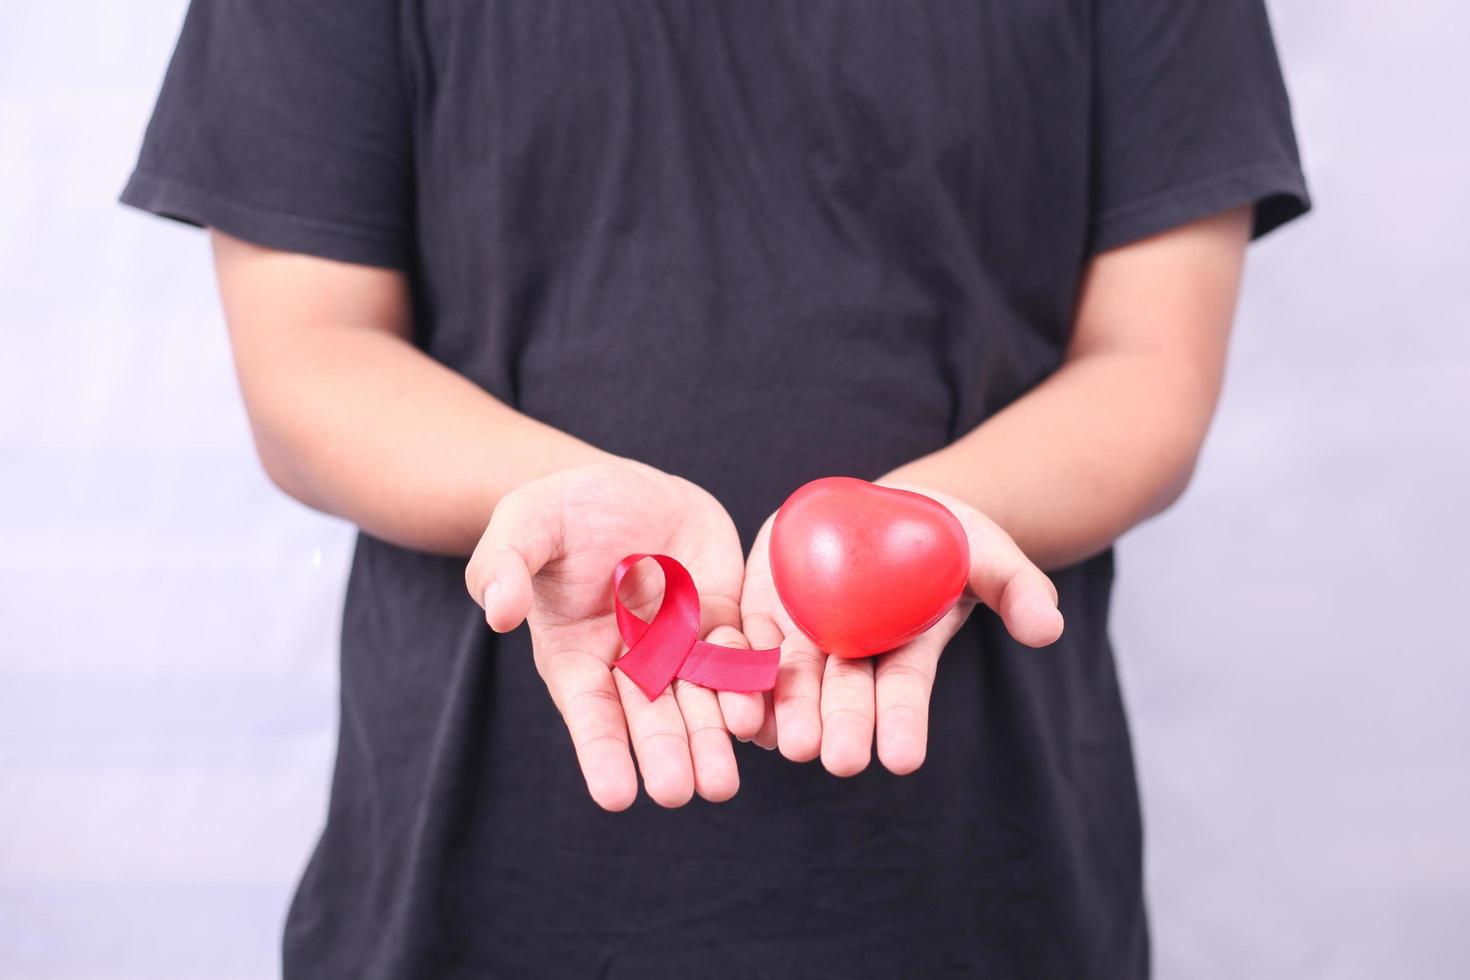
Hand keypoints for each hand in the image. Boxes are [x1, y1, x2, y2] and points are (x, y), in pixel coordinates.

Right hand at [465, 459, 749, 810]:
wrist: (625, 482)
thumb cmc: (562, 508)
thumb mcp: (526, 524)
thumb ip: (505, 566)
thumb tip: (497, 613)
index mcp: (577, 655)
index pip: (590, 711)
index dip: (602, 752)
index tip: (615, 797)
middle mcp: (632, 662)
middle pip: (652, 716)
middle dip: (666, 754)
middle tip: (680, 792)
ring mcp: (681, 644)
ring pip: (702, 697)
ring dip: (714, 736)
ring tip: (724, 779)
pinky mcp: (721, 619)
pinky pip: (741, 652)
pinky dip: (752, 681)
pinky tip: (763, 713)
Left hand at [726, 483, 1063, 775]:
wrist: (883, 509)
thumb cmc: (945, 536)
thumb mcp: (987, 553)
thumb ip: (1017, 589)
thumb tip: (1050, 629)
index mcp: (904, 650)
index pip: (903, 692)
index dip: (903, 722)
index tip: (903, 759)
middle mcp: (850, 653)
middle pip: (842, 694)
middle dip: (841, 727)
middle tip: (836, 761)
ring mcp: (803, 632)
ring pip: (788, 678)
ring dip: (783, 710)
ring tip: (781, 742)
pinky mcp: (762, 605)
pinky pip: (742, 638)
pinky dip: (734, 665)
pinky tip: (729, 698)